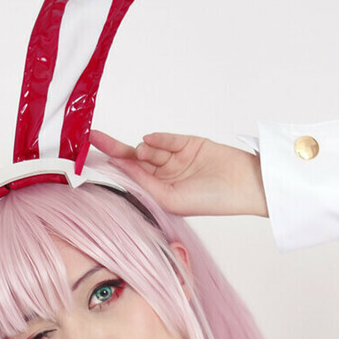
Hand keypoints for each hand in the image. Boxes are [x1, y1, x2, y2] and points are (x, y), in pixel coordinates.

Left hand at [89, 129, 266, 219]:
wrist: (244, 185)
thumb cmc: (213, 200)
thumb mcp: (171, 199)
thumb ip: (145, 183)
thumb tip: (122, 167)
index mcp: (160, 193)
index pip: (132, 178)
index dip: (114, 168)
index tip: (94, 157)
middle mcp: (166, 176)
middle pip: (136, 160)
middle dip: (116, 149)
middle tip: (95, 137)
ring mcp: (177, 159)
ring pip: (152, 148)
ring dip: (146, 148)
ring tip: (146, 151)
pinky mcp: (189, 144)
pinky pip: (168, 139)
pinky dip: (158, 138)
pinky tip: (151, 141)